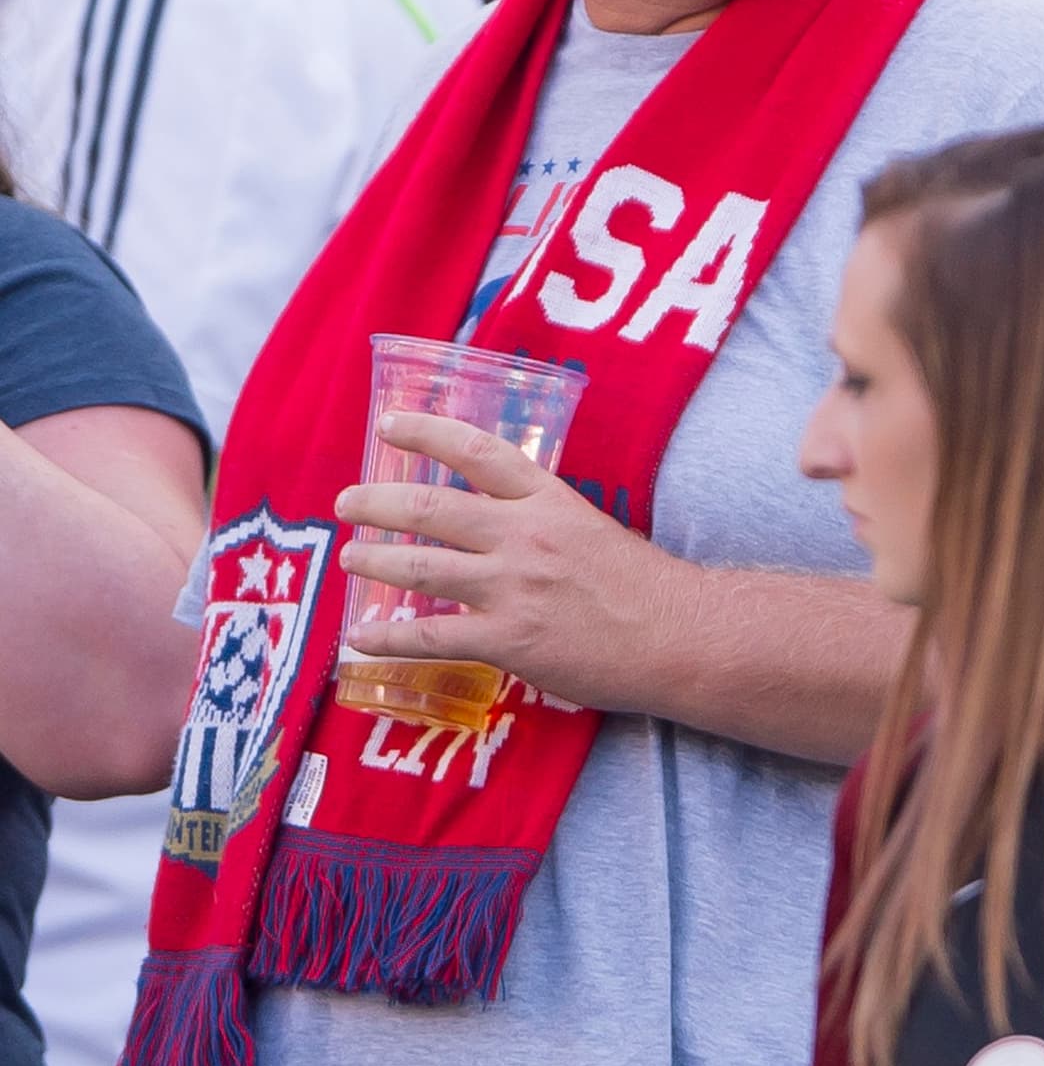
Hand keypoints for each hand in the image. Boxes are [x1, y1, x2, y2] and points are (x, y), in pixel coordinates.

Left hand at [336, 412, 692, 712]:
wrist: (677, 636)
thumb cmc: (639, 583)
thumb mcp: (588, 524)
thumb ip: (539, 516)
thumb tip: (493, 517)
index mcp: (546, 498)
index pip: (475, 452)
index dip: (426, 433)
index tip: (388, 425)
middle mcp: (523, 534)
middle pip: (432, 507)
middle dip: (377, 502)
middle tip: (345, 502)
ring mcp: (513, 587)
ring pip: (422, 567)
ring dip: (374, 561)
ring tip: (347, 558)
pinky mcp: (509, 640)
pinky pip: (433, 637)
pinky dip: (390, 637)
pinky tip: (362, 637)